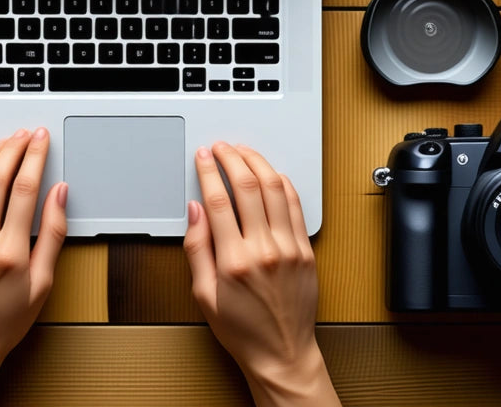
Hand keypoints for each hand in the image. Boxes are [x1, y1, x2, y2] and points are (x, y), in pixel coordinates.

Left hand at [0, 128, 67, 406]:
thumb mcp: (43, 283)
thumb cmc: (4, 323)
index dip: (35, 157)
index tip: (41, 140)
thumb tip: (59, 194)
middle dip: (12, 148)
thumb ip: (52, 234)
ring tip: (2, 144)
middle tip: (24, 134)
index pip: (24, 188)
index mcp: (10, 253)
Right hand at [183, 142, 338, 406]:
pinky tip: (271, 174)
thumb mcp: (203, 294)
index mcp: (233, 261)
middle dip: (232, 158)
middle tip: (222, 147)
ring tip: (244, 153)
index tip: (203, 157)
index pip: (219, 200)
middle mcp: (263, 250)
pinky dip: (283, 183)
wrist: (282, 353)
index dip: (208, 171)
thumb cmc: (241, 330)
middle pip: (248, 186)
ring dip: (258, 163)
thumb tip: (195, 210)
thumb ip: (197, 247)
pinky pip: (295, 206)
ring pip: (275, 189)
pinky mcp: (305, 251)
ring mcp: (288, 248)